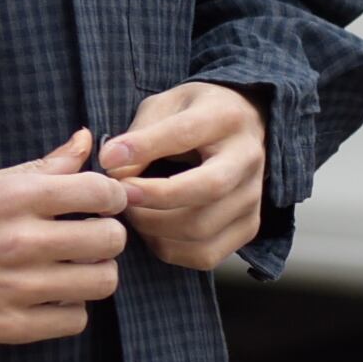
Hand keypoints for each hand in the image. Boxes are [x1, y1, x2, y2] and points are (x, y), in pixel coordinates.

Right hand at [0, 128, 132, 345]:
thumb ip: (41, 166)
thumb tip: (84, 140)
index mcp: (16, 197)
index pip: (100, 193)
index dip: (110, 198)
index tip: (100, 206)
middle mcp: (22, 240)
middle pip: (111, 239)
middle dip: (105, 237)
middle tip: (86, 241)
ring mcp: (18, 287)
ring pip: (102, 282)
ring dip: (93, 275)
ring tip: (71, 271)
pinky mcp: (10, 326)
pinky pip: (75, 320)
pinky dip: (69, 309)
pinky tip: (49, 299)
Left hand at [99, 83, 267, 271]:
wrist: (238, 130)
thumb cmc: (191, 116)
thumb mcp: (163, 107)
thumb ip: (140, 134)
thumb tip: (113, 167)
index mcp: (226, 118)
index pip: (186, 134)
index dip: (144, 148)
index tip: (109, 160)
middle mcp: (248, 158)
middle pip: (207, 189)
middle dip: (153, 198)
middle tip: (118, 197)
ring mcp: (253, 197)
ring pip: (201, 229)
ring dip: (153, 227)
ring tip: (130, 211)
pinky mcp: (249, 227)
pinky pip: (204, 254)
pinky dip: (168, 248)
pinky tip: (151, 230)